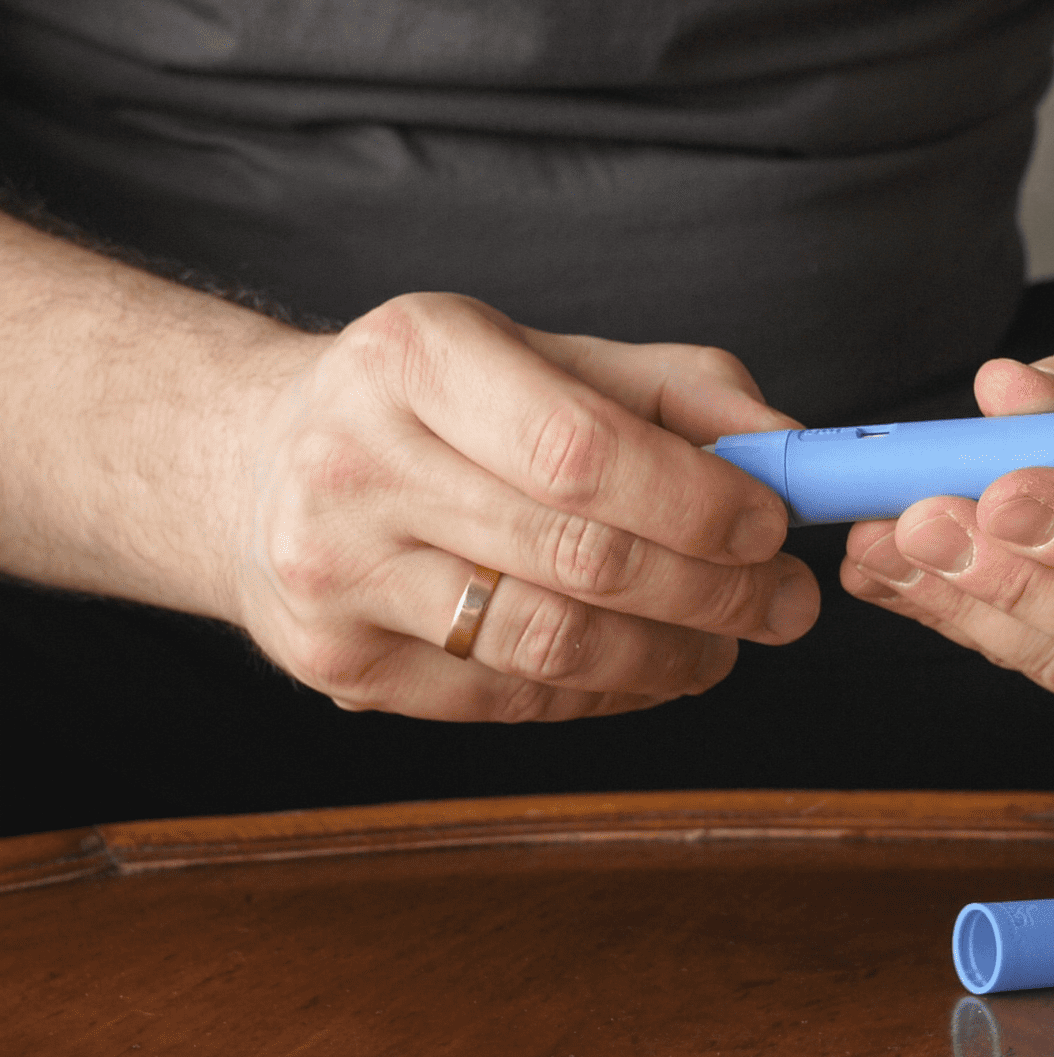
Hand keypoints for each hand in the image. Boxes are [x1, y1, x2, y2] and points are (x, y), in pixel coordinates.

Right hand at [232, 292, 816, 720]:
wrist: (258, 464)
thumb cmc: (442, 405)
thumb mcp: (549, 357)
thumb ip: (681, 394)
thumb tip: (793, 454)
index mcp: (417, 355)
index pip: (582, 450)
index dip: (696, 503)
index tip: (773, 527)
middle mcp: (357, 461)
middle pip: (578, 557)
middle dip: (713, 592)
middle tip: (786, 604)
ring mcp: (335, 573)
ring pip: (549, 645)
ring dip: (670, 657)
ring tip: (727, 645)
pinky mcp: (337, 662)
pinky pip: (507, 701)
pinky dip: (603, 693)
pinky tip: (645, 668)